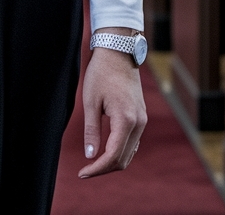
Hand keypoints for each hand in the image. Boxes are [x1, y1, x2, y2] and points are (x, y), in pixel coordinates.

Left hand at [78, 46, 146, 177]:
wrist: (119, 52)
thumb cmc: (101, 73)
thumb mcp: (90, 101)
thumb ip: (91, 131)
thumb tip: (91, 156)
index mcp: (125, 120)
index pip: (113, 156)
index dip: (97, 168)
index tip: (82, 173)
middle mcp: (138, 123)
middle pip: (124, 159)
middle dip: (104, 168)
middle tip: (85, 170)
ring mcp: (142, 120)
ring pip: (130, 152)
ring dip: (113, 161)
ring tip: (93, 162)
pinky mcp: (141, 116)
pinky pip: (133, 142)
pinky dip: (121, 150)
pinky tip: (106, 150)